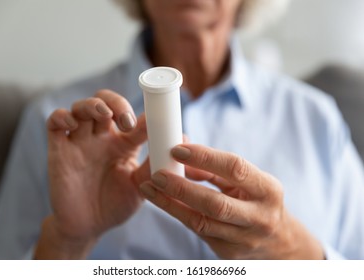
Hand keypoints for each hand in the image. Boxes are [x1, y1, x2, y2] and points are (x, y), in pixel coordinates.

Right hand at [36, 90, 149, 257]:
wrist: (88, 227)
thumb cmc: (115, 205)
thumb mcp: (141, 186)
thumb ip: (154, 165)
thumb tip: (178, 143)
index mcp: (123, 144)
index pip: (133, 118)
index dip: (143, 114)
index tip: (154, 120)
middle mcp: (102, 138)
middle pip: (106, 102)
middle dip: (117, 103)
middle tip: (127, 122)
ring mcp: (80, 141)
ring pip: (81, 107)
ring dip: (93, 104)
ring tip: (105, 114)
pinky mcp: (59, 150)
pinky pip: (55, 123)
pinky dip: (62, 116)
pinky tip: (72, 123)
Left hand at [140, 144, 323, 258]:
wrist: (278, 242)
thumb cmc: (258, 201)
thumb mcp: (245, 182)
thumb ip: (216, 170)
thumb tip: (182, 158)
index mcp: (268, 190)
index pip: (235, 169)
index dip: (204, 157)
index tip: (177, 149)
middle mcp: (260, 217)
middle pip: (215, 204)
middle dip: (182, 187)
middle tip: (157, 174)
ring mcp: (244, 240)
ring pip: (201, 222)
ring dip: (171, 203)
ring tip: (150, 186)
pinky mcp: (229, 253)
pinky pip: (198, 232)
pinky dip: (178, 214)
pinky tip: (162, 201)